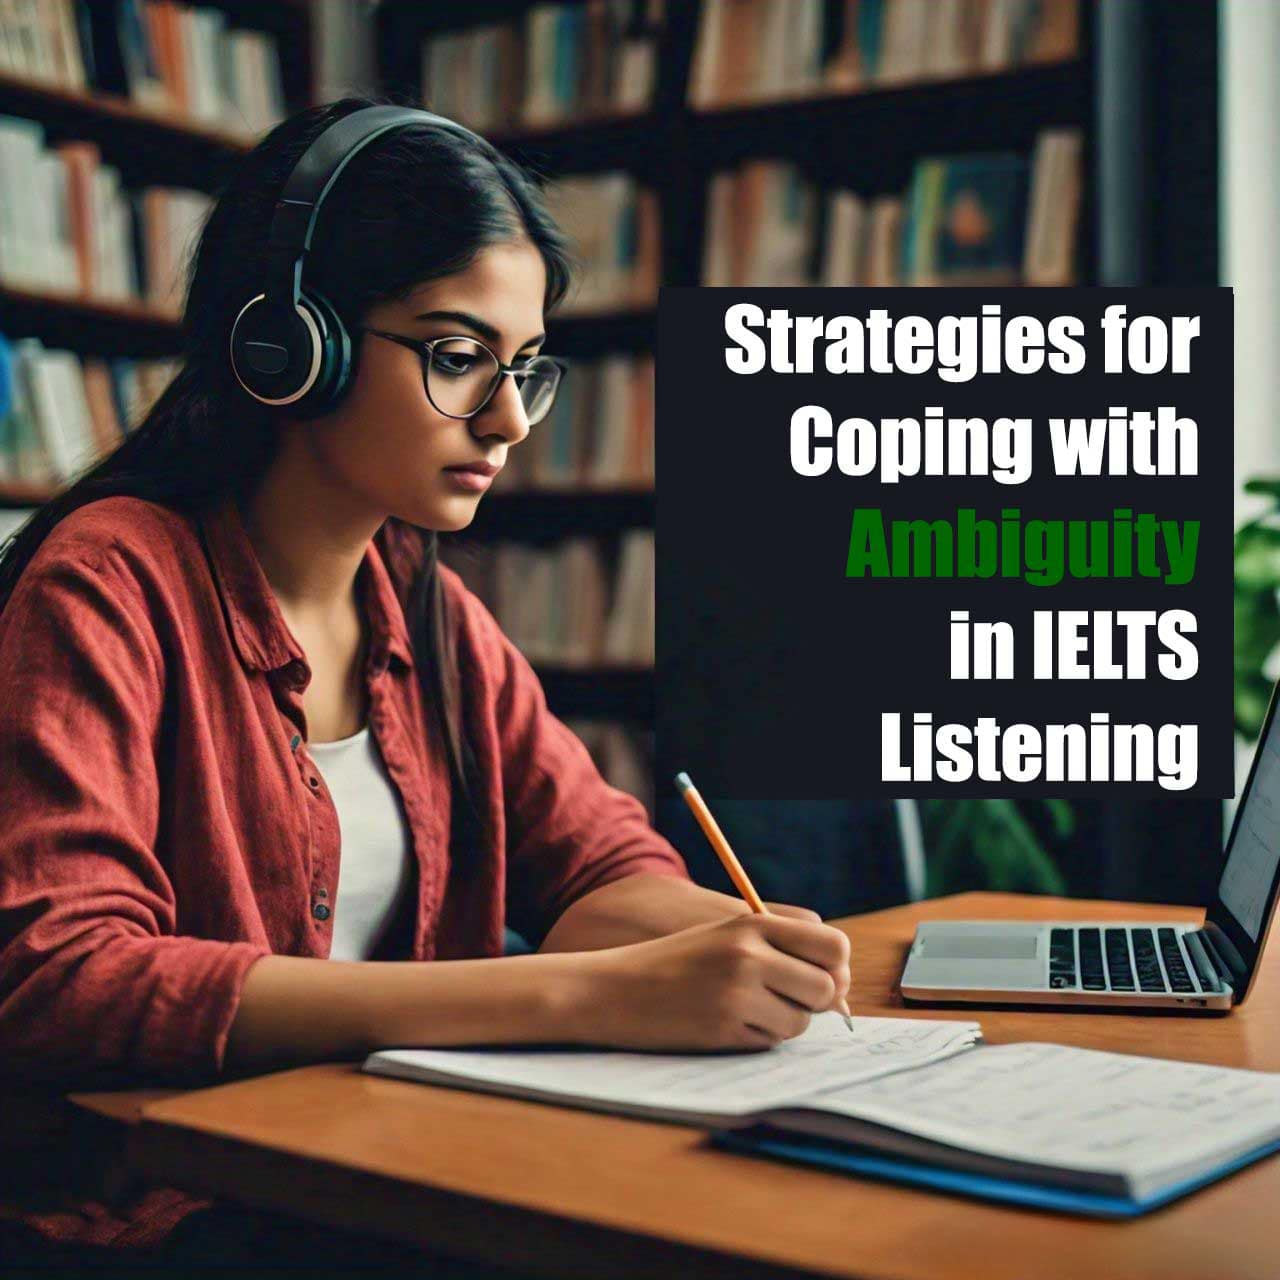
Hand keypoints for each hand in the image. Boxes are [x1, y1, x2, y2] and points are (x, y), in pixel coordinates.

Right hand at [573, 913, 852, 1051]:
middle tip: (788, 1000)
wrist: (616, 988)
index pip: (832, 944)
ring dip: (784, 1022)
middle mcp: (750, 955)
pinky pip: (770, 1042)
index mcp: (753, 925)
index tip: (823, 977)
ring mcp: (738, 993)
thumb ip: (778, 948)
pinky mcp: (726, 1028)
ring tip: (748, 1009)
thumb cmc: (675, 961)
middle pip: (827, 988)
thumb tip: (839, 986)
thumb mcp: (725, 936)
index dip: (836, 966)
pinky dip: (758, 1037)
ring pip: (801, 1021)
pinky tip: (726, 1023)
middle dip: (815, 1001)